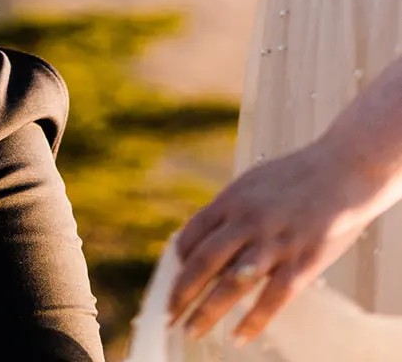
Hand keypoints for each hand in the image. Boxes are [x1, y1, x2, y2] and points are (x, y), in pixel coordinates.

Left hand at [168, 141, 374, 343]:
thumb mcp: (254, 184)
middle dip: (181, 293)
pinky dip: (253, 321)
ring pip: (232, 283)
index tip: (175, 282)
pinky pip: (273, 298)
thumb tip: (207, 236)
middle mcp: (247, 221)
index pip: (192, 236)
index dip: (179, 263)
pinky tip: (238, 338)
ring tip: (192, 332)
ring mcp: (274, 242)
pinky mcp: (302, 261)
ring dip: (208, 311)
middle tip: (167, 317)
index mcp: (232, 200)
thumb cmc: (296, 177)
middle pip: (204, 262)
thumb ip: (232, 211)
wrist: (341, 170)